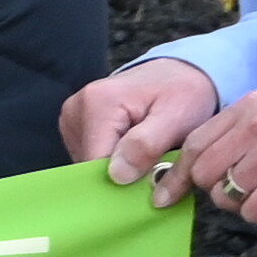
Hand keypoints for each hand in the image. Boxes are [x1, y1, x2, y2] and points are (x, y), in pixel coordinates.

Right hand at [59, 57, 222, 194]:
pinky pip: (91, 159)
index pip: (95, 164)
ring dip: (118, 171)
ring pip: (89, 167)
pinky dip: (113, 164)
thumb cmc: (184, 93)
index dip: (121, 183)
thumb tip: (117, 176)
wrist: (181, 73)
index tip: (149, 183)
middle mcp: (75, 110)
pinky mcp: (75, 128)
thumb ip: (147, 144)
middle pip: (89, 167)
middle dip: (122, 177)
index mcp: (97, 104)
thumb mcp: (177, 116)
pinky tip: (133, 153)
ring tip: (146, 156)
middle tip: (154, 167)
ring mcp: (72, 119)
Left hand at [180, 90, 256, 231]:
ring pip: (225, 195)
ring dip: (246, 203)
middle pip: (203, 171)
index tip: (166, 194)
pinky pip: (251, 212)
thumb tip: (176, 174)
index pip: (194, 142)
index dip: (179, 173)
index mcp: (253, 105)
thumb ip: (229, 142)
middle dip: (219, 190)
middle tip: (252, 189)